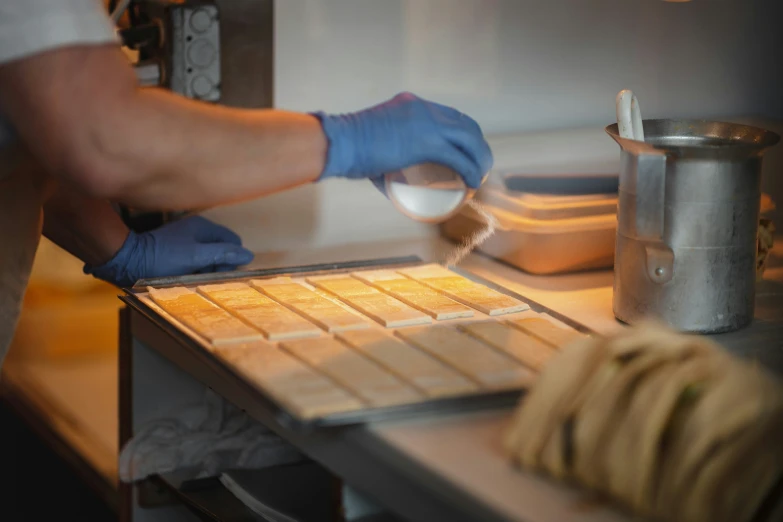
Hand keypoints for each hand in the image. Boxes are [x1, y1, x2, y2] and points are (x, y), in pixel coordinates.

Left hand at [84, 216, 253, 286]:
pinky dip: (193, 270)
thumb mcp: (195, 258)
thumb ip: (223, 254)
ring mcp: (187, 240)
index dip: (230, 258)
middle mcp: (197, 230)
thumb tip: (248, 255)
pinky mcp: (177, 251)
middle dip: (217, 265)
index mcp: (204, 227)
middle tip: (202, 275)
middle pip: (222, 250)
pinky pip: (196, 261)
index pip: (233, 242)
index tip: (216, 270)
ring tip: (189, 276)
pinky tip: (182, 275)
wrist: (127, 261)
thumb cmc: (161, 259)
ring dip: (204, 270)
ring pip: (209, 258)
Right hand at [314, 92, 492, 188]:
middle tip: (476, 167)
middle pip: (465, 125)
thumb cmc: (347, 148)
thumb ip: (385, 153)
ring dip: (479, 158)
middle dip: (477, 147)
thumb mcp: (374, 139)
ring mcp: (426, 123)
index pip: (450, 115)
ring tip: (478, 176)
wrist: (338, 143)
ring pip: (469, 139)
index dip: (464, 134)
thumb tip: (390, 182)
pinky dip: (470, 171)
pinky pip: (459, 158)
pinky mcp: (426, 143)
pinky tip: (472, 181)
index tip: (466, 152)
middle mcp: (423, 108)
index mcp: (412, 104)